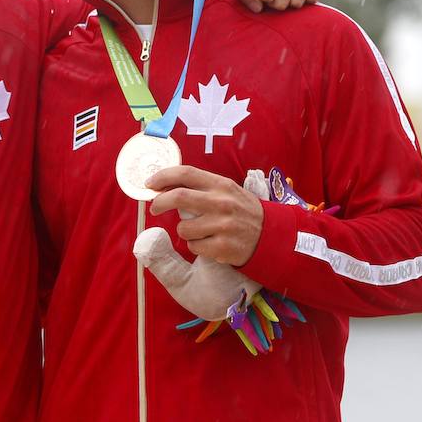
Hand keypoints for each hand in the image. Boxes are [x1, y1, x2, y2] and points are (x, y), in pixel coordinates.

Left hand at [146, 165, 264, 266]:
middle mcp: (221, 203)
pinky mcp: (222, 247)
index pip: (186, 173)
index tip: (149, 184)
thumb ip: (202, 187)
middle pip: (178, 197)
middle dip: (159, 203)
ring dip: (184, 231)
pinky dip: (196, 246)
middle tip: (155, 208)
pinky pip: (194, 246)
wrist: (271, 236)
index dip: (163, 176)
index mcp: (221, 185)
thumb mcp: (228, 191)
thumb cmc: (243, 211)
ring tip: (200, 231)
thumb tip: (166, 186)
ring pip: (183, 228)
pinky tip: (210, 243)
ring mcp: (222, 226)